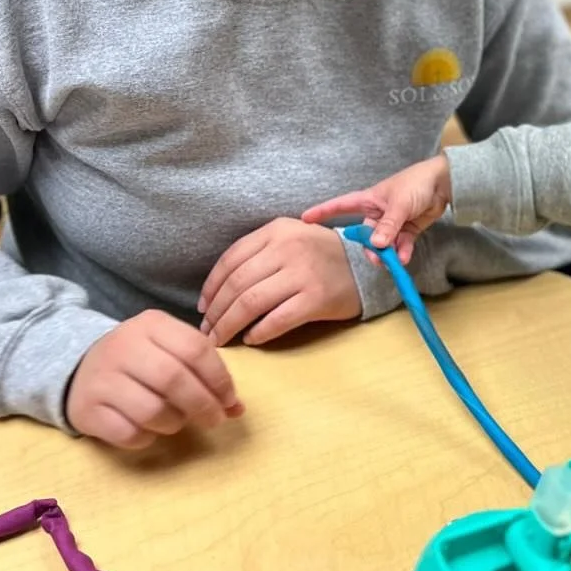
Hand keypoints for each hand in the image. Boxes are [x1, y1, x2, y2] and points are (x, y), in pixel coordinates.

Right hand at [66, 310, 243, 450]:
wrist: (79, 367)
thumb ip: (204, 373)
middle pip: (174, 379)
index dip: (219, 378)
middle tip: (215, 421)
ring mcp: (102, 378)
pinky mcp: (86, 409)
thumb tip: (237, 409)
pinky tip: (148, 431)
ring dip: (174, 423)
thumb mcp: (170, 351)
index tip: (230, 400)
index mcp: (151, 324)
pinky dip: (146, 438)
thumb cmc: (139, 360)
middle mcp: (124, 346)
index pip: (195, 348)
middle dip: (203, 405)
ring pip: (151, 410)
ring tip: (177, 422)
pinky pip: (127, 433)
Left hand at [199, 218, 360, 346]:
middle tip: (207, 331)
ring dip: (229, 325)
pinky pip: (276, 320)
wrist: (367, 267)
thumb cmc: (322, 256)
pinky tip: (251, 339)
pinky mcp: (316, 298)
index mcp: (277, 230)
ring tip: (221, 339)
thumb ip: (259, 253)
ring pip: (251, 302)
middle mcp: (287, 248)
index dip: (211, 287)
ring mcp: (302, 273)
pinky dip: (258, 333)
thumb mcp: (291, 238)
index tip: (203, 307)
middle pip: (237, 284)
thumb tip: (218, 290)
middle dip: (216, 312)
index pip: (231, 259)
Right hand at [301, 156, 452, 264]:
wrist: (444, 183)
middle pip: (365, 234)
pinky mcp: (408, 229)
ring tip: (393, 262)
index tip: (304, 219)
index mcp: (369, 199)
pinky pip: (400, 245)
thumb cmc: (416, 184)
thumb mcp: (399, 205)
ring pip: (383, 243)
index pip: (340, 206)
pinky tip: (404, 259)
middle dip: (369, 248)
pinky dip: (402, 252)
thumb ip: (388, 226)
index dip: (323, 212)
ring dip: (387, 254)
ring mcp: (393, 222)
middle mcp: (378, 212)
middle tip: (377, 258)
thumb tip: (376, 245)